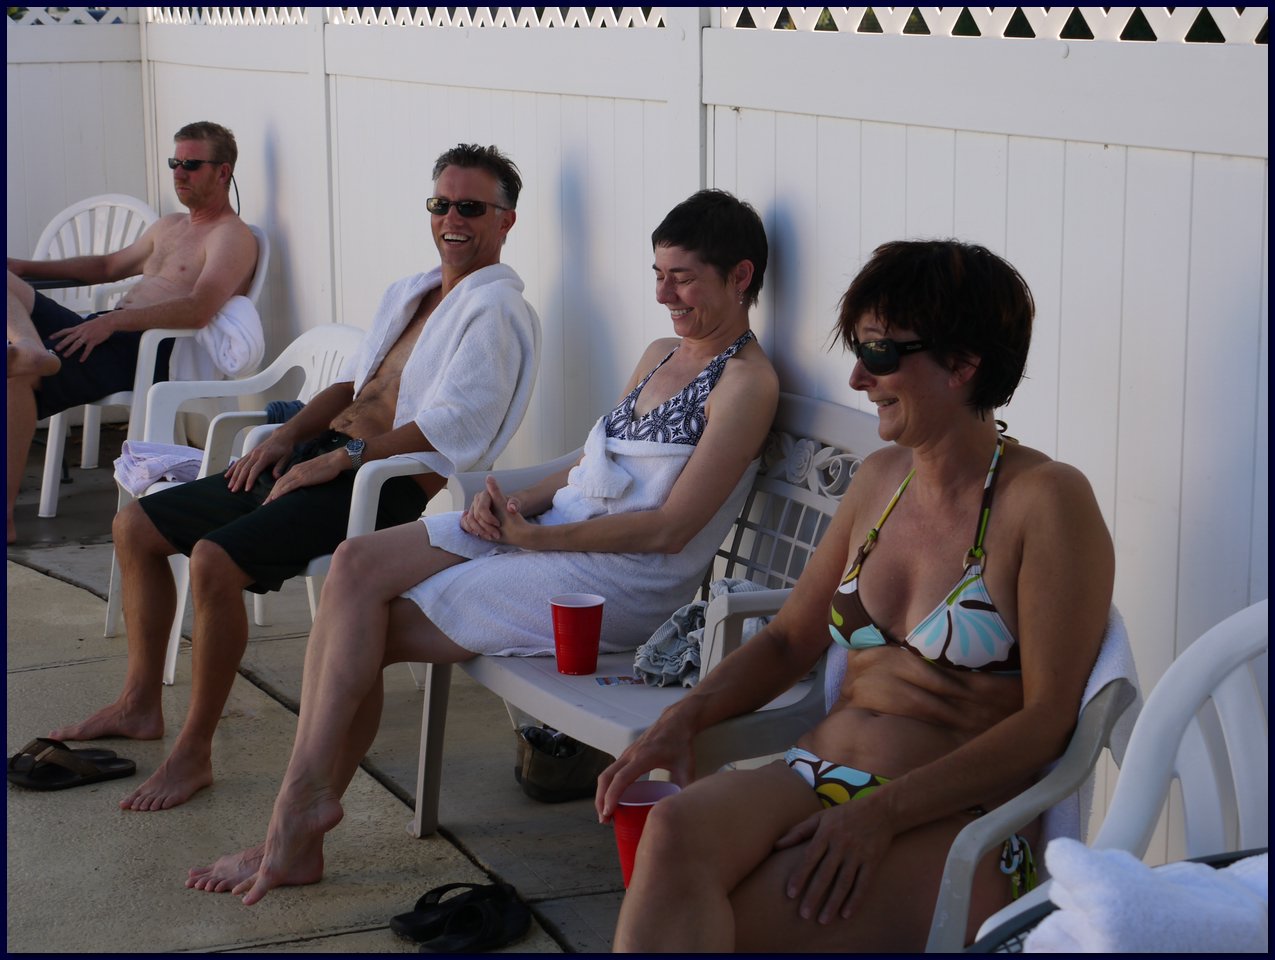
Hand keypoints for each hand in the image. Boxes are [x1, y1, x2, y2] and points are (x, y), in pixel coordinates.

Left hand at [47, 313, 116, 360]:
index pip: (65, 331)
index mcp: (78, 328)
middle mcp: (81, 332)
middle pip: (69, 338)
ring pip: (77, 344)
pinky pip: (88, 349)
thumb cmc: (96, 324)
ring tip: (65, 355)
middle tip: (56, 349)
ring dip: (71, 350)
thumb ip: (79, 330)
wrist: (107, 322)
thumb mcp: (85, 325)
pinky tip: (81, 360)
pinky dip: (84, 355)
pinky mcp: (94, 341)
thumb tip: (73, 333)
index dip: (57, 334)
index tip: (50, 337)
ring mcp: (87, 337)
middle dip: (62, 343)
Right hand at [223, 433, 294, 492]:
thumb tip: (276, 477)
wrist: (281, 437)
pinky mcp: (250, 453)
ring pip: (239, 465)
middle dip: (238, 480)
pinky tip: (227, 475)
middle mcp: (256, 454)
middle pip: (244, 468)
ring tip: (230, 486)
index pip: (254, 470)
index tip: (246, 489)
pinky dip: (232, 468)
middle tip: (234, 490)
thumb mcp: (286, 458)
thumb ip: (280, 467)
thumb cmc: (285, 448)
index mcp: (264, 456)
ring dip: (233, 476)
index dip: (250, 480)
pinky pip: (239, 461)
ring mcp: (251, 453)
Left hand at [262, 448, 346, 503]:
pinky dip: (280, 492)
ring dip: (272, 495)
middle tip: (264, 504)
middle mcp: (294, 471)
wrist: (334, 460)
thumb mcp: (313, 471)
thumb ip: (307, 476)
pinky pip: (289, 486)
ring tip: (266, 504)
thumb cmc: (327, 466)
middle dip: (270, 494)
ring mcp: (298, 474)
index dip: (275, 490)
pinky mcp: (303, 478)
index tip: (271, 498)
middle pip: (278, 484)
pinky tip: (275, 498)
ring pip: (281, 485)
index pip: (282, 480)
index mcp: (296, 469)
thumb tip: (305, 484)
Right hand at [459, 476, 527, 543]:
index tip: (498, 524)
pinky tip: (479, 535)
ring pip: (469, 521)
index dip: (488, 519)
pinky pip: (464, 523)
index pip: (481, 508)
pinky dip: (470, 530)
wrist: (507, 512)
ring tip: (490, 536)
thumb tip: (511, 508)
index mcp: (485, 494)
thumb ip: (514, 504)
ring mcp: (472, 508)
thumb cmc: (510, 506)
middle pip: (475, 516)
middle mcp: (477, 500)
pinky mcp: (470, 515)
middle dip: (485, 527)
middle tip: (496, 534)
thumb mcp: (515, 504)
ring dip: (479, 531)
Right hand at [594, 715, 695, 823]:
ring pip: (605, 774)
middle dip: (601, 800)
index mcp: (644, 757)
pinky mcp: (627, 754)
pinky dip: (607, 786)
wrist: (675, 721)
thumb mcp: (687, 767)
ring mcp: (626, 753)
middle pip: (606, 778)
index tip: (608, 813)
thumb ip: (686, 788)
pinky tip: (613, 799)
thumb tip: (683, 810)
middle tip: (604, 820)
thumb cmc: (680, 743)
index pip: (622, 779)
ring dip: (601, 793)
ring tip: (606, 813)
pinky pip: (611, 771)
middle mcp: (631, 754)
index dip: (612, 796)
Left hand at [773, 790, 894, 923]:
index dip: (799, 876)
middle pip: (825, 874)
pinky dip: (855, 900)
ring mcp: (858, 854)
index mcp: (826, 833)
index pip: (810, 858)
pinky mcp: (872, 861)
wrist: (882, 810)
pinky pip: (863, 884)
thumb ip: (798, 831)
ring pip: (844, 882)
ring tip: (823, 920)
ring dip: (833, 903)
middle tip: (804, 915)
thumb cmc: (845, 814)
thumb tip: (776, 845)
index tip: (790, 894)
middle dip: (814, 895)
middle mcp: (842, 844)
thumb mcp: (821, 817)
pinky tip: (846, 914)